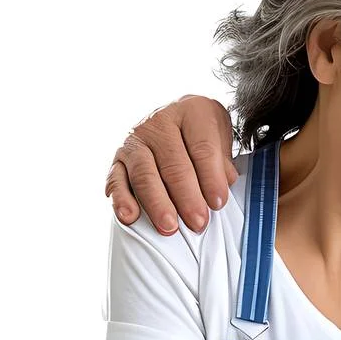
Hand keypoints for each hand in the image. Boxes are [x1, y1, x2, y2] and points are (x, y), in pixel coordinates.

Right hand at [105, 95, 235, 234]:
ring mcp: (136, 139)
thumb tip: (222, 186)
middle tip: (198, 223)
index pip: (203, 149)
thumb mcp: (222, 136)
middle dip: (187, 198)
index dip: (211, 179)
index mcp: (192, 112)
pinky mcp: (118, 157)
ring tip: (170, 227)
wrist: (177, 117)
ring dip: (158, 204)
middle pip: (173, 165)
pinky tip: (130, 217)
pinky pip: (117, 180)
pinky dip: (122, 200)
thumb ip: (223, 161)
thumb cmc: (203, 133)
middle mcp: (159, 122)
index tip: (218, 203)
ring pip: (145, 175)